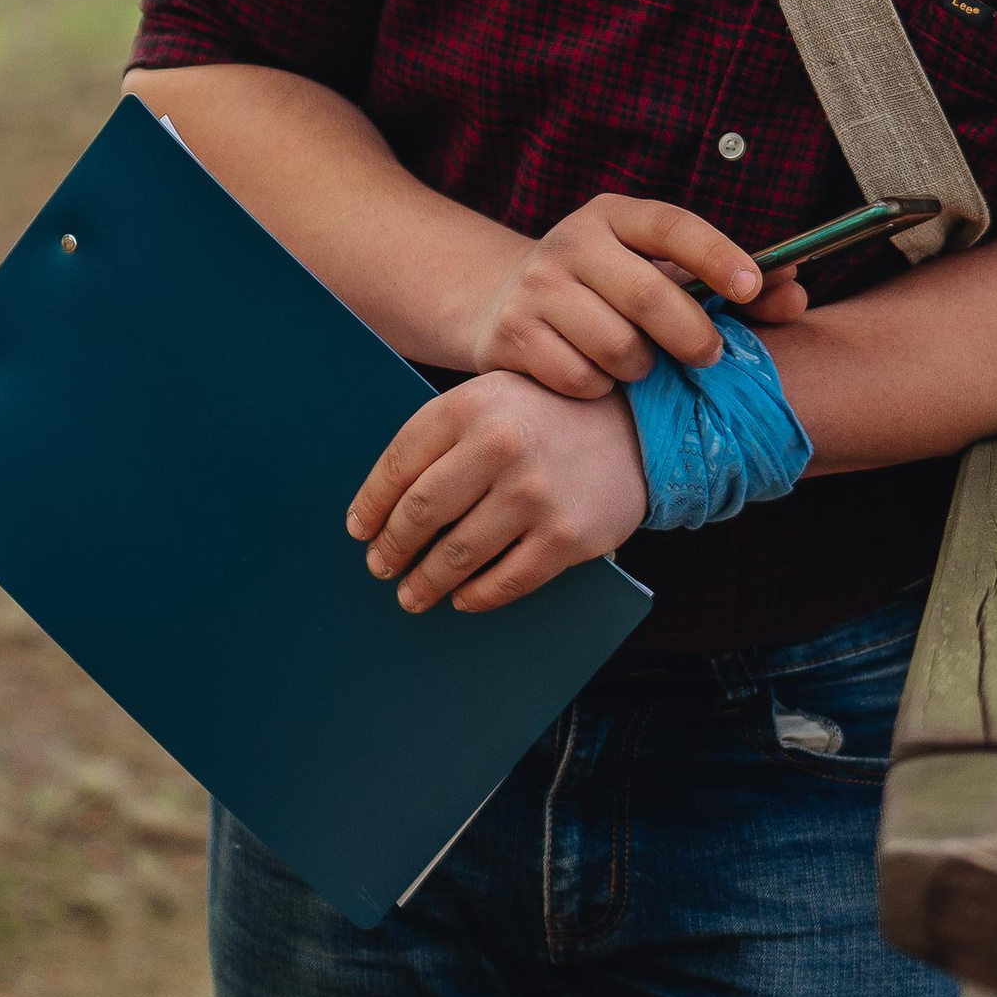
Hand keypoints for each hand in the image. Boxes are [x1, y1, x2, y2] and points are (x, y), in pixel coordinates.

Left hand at [346, 376, 648, 613]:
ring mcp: (535, 494)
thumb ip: (441, 435)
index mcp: (473, 405)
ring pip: (456, 555)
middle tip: (381, 566)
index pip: (399, 464)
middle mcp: (502, 446)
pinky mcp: (565, 537)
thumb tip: (380, 504)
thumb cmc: (547, 415)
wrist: (637, 426)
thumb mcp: (492, 397)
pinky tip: (462, 598)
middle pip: (420, 513)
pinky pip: (503, 582)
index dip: (371, 504)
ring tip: (412, 594)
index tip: (360, 530)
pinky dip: (474, 597)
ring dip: (424, 582)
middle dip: (392, 548)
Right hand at [468, 193, 771, 398]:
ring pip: (617, 346)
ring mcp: (537, 287)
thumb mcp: (659, 270)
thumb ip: (731, 283)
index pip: (673, 226)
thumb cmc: (606, 288)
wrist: (503, 302)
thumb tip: (796, 291)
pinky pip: (581, 378)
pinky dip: (602, 388)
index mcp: (615, 215)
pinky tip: (599, 376)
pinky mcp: (512, 334)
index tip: (752, 288)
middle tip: (710, 356)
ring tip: (641, 363)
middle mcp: (571, 242)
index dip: (718, 256)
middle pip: (648, 296)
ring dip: (643, 368)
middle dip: (692, 335)